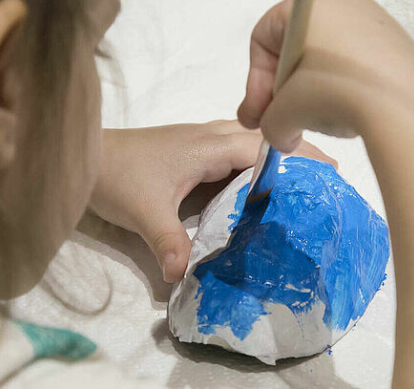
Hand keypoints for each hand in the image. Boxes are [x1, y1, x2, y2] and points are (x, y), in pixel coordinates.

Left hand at [89, 120, 334, 282]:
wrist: (82, 155)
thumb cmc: (115, 175)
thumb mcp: (144, 211)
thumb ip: (168, 240)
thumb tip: (183, 277)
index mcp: (209, 145)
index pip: (266, 146)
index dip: (300, 157)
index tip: (332, 174)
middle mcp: (210, 137)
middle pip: (265, 140)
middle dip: (298, 155)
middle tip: (329, 181)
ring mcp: (200, 142)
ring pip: (249, 144)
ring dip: (277, 158)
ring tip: (305, 183)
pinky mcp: (191, 152)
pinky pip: (234, 154)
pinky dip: (254, 165)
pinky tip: (260, 187)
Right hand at [238, 0, 413, 149]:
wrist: (403, 107)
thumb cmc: (338, 92)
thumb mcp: (285, 114)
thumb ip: (270, 123)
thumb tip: (279, 134)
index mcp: (306, 6)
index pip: (263, 40)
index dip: (255, 82)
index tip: (260, 113)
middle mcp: (340, 4)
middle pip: (295, 50)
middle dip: (286, 91)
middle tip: (285, 122)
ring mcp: (373, 22)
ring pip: (326, 60)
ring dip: (315, 94)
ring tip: (321, 121)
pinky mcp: (397, 45)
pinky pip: (356, 66)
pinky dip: (345, 91)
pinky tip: (349, 116)